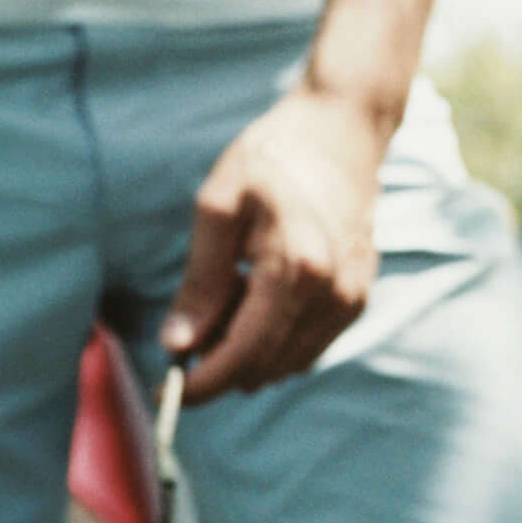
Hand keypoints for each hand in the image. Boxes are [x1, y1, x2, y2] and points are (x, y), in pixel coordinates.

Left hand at [162, 85, 388, 401]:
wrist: (341, 131)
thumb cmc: (272, 158)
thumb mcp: (218, 207)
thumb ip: (200, 281)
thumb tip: (177, 345)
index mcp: (296, 271)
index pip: (243, 356)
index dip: (201, 383)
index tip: (163, 391)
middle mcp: (333, 296)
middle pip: (264, 368)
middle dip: (219, 365)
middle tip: (186, 329)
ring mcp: (351, 301)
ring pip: (287, 364)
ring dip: (246, 353)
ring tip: (224, 299)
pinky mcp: (358, 300)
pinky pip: (307, 346)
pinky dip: (273, 340)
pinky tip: (254, 298)